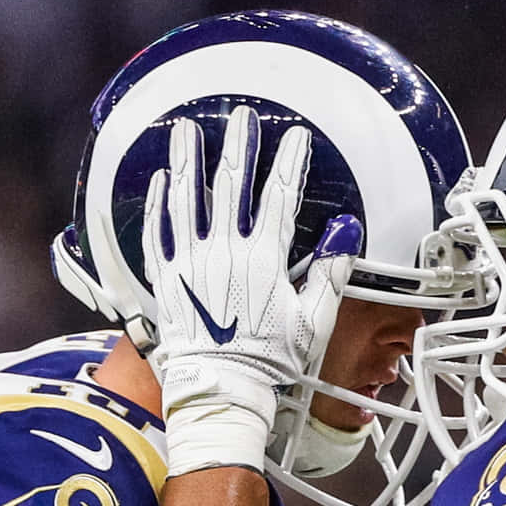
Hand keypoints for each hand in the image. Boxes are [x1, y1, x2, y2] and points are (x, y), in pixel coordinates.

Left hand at [143, 105, 359, 473]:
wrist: (222, 390)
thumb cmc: (270, 360)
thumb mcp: (312, 320)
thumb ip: (330, 272)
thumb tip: (347, 231)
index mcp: (263, 260)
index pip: (279, 198)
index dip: (289, 163)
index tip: (296, 137)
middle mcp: (224, 253)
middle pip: (233, 186)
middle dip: (241, 146)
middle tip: (244, 115)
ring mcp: (191, 262)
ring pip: (188, 200)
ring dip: (189, 160)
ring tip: (188, 129)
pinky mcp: (166, 278)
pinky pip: (159, 232)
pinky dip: (159, 203)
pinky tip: (162, 180)